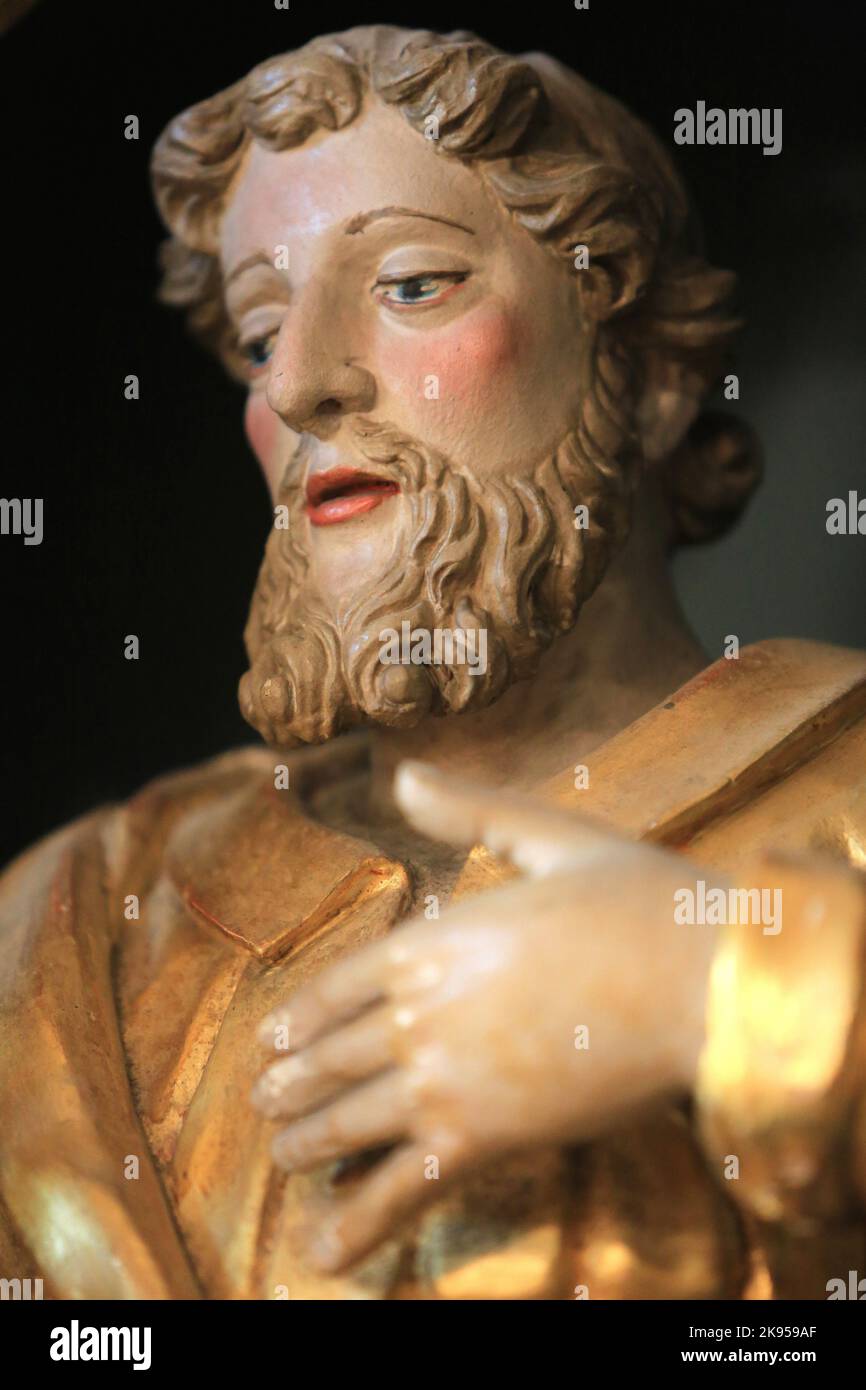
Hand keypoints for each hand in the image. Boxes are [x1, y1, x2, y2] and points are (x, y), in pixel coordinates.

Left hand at [251, 760, 719, 1271]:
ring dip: (306, 1141)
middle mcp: (421, 1014)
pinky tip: (326, 1254)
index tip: (271, 1042)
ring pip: (348, 1121)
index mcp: (432, 942)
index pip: (337, 988)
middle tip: (263, 1102)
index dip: (297, 1019)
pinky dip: (360, 1224)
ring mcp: (446, 1080)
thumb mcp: (548, 835)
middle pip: (330, 1057)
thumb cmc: (636, 900)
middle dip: (291, 1083)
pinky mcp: (485, 1138)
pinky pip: (403, 1188)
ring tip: (282, 1155)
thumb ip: (469, 811)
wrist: (702, 978)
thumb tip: (404, 774)